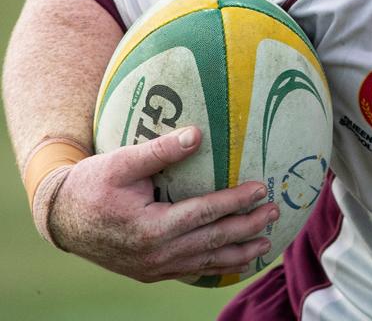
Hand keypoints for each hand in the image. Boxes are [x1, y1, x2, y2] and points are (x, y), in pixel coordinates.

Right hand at [47, 126, 277, 281]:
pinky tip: (235, 260)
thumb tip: (197, 133)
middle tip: (276, 212)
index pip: (206, 213)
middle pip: (213, 240)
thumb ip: (160, 151)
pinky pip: (192, 271)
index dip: (236, 201)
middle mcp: (156, 254)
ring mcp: (154, 268)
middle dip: (248, 227)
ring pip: (206, 262)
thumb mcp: (120, 162)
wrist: (61, 219)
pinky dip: (216, 265)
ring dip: (239, 252)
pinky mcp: (151, 273)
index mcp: (151, 227)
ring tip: (266, 243)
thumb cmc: (91, 185)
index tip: (261, 188)